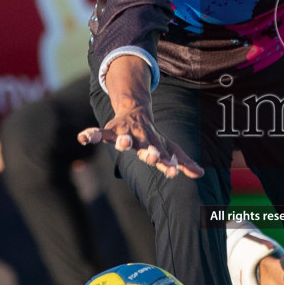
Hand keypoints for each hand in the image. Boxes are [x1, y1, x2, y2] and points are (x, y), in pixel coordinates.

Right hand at [80, 105, 203, 178]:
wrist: (136, 110)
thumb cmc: (153, 136)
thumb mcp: (169, 148)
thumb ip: (183, 161)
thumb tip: (201, 173)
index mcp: (156, 145)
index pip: (163, 155)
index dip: (167, 163)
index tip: (172, 171)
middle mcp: (142, 139)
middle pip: (146, 146)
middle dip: (149, 152)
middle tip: (153, 157)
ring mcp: (126, 133)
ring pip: (123, 137)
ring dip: (123, 141)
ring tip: (122, 143)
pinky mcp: (111, 130)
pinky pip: (100, 132)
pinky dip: (91, 134)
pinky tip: (82, 138)